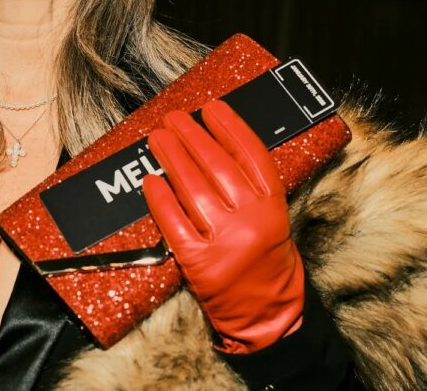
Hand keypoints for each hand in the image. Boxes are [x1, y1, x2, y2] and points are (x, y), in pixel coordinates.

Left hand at [143, 100, 303, 353]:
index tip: (211, 109)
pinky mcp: (199, 262)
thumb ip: (252, 188)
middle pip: (217, 166)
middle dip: (192, 136)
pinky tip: (152, 180)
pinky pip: (174, 223)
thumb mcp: (274, 220)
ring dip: (172, 158)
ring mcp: (225, 242)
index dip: (230, 127)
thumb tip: (217, 146)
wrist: (267, 317)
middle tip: (174, 119)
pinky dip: (161, 199)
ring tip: (159, 139)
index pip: (251, 155)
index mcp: (273, 207)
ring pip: (193, 188)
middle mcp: (251, 221)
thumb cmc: (268, 265)